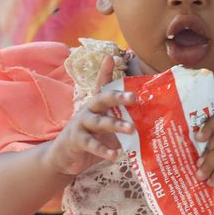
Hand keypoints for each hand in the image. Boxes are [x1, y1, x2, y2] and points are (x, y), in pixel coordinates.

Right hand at [47, 56, 133, 175]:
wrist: (64, 157)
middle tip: (133, 97)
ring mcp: (81, 125)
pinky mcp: (77, 141)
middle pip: (102, 99)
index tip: (111, 57)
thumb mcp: (107, 128)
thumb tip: (149, 120)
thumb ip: (122, 122)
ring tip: (131, 129)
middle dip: (117, 97)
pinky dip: (104, 150)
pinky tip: (116, 154)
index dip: (105, 72)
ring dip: (115, 124)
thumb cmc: (91, 139)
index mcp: (96, 106)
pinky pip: (91, 144)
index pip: (101, 86)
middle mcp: (88, 111)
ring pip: (98, 122)